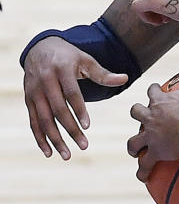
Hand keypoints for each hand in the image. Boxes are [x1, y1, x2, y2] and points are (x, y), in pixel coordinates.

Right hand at [22, 36, 128, 159]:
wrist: (40, 48)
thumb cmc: (69, 57)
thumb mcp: (86, 60)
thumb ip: (103, 73)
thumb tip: (125, 78)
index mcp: (61, 69)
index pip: (71, 92)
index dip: (79, 109)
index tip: (88, 126)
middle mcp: (44, 81)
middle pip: (57, 109)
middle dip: (70, 129)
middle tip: (83, 146)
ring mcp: (34, 92)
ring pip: (43, 119)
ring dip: (54, 139)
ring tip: (67, 155)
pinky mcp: (28, 100)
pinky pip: (33, 122)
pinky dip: (39, 138)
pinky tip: (48, 152)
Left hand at [127, 60, 178, 180]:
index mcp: (160, 102)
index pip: (152, 92)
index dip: (152, 90)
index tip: (152, 89)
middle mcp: (151, 118)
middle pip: (136, 112)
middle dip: (136, 113)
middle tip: (140, 115)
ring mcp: (150, 136)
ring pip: (134, 141)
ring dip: (133, 145)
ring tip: (134, 149)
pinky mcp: (154, 152)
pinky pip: (146, 164)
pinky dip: (143, 170)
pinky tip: (142, 177)